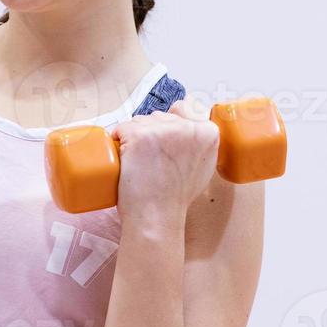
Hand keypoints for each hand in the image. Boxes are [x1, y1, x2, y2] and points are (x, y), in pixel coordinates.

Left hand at [113, 96, 219, 224]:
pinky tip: (126, 160)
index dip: (167, 128)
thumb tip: (188, 127)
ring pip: (139, 121)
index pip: (181, 110)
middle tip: (152, 163)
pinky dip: (118, 142)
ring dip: (133, 138)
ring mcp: (163, 129)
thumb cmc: (175, 197)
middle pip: (158, 116)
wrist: (157, 217)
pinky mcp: (139, 135)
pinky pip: (121, 129)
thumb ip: (199, 144)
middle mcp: (188, 126)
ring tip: (141, 165)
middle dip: (149, 133)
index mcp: (208, 132)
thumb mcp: (202, 166)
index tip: (164, 148)